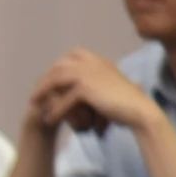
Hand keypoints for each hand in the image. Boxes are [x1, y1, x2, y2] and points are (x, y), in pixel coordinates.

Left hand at [31, 49, 158, 139]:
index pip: (70, 57)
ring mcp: (87, 73)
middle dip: (44, 81)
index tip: (47, 80)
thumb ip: (93, 80)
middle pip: (58, 68)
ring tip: (35, 106)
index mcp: (98, 60)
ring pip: (55, 81)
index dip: (56, 68)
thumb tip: (77, 86)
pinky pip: (63, 99)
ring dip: (43, 94)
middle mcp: (91, 62)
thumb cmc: (126, 103)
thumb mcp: (108, 86)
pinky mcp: (85, 88)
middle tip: (35, 94)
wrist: (140, 112)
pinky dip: (55, 110)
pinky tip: (49, 119)